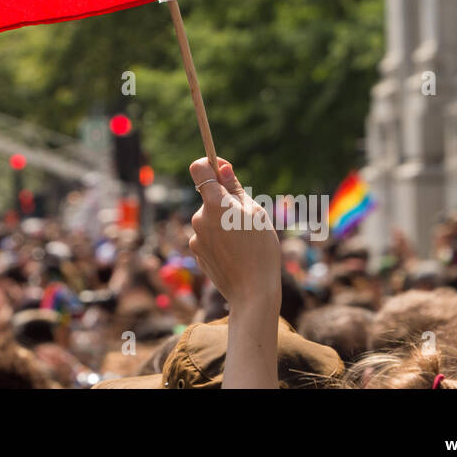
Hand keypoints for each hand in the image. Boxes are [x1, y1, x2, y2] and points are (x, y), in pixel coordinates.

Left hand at [187, 157, 280, 312]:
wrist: (253, 292)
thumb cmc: (261, 249)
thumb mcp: (255, 213)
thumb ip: (235, 189)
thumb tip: (222, 167)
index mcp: (215, 204)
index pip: (199, 169)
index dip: (210, 164)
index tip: (222, 168)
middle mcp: (199, 218)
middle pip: (208, 197)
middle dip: (224, 201)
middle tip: (247, 218)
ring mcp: (195, 237)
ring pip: (209, 219)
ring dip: (222, 223)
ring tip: (243, 241)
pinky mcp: (196, 252)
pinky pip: (207, 237)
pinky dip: (218, 239)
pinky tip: (234, 253)